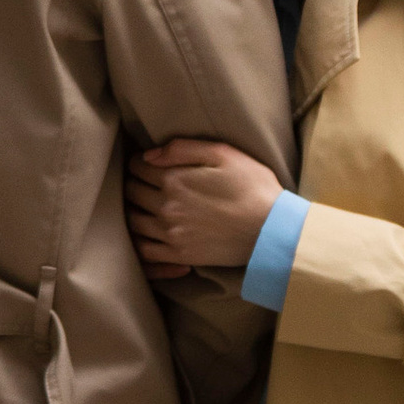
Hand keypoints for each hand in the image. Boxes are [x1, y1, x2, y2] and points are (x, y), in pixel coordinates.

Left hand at [127, 138, 283, 281]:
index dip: (139, 161)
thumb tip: (149, 155)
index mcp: (174, 180)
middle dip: (133, 182)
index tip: (145, 162)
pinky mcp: (179, 254)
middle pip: (131, 192)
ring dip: (132, 209)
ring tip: (141, 204)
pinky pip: (144, 250)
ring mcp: (170, 233)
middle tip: (143, 181)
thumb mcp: (223, 153)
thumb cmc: (253, 187)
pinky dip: (139, 241)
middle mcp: (166, 207)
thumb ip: (183, 148)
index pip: (138, 167)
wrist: (272, 229)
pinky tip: (146, 233)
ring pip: (132, 220)